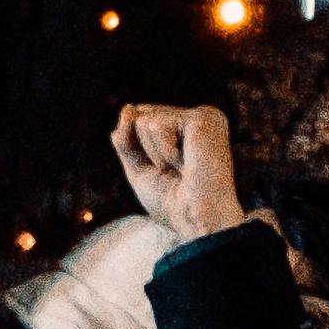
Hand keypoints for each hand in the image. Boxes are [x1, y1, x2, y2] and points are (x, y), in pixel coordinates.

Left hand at [112, 102, 251, 241]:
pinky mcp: (203, 117)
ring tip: (184, 168)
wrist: (197, 220)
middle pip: (138, 120)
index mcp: (185, 133)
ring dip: (156, 154)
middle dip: (146, 153)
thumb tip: (128, 108)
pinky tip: (188, 162)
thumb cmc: (174, 204)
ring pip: (144, 120)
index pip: (140, 124)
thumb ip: (126, 139)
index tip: (168, 175)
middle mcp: (195, 121)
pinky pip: (156, 124)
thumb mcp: (138, 170)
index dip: (141, 154)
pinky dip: (164, 150)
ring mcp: (201, 117)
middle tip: (176, 173)